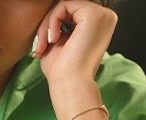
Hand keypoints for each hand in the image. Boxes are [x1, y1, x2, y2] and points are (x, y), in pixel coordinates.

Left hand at [32, 1, 117, 118]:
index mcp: (99, 24)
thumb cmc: (62, 70)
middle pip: (66, 7)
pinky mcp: (94, 14)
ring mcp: (102, 14)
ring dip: (47, 24)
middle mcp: (105, 17)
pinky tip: (53, 39)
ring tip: (44, 44)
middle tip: (40, 45)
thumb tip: (48, 9)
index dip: (51, 25)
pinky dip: (51, 21)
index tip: (42, 45)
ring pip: (63, 5)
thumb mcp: (58, 41)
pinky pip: (63, 4)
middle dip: (47, 24)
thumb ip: (57, 23)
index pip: (69, 12)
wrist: (71, 85)